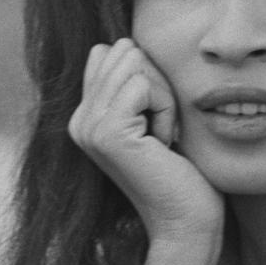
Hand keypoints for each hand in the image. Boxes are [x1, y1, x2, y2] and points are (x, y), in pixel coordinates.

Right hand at [68, 39, 223, 264]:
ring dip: (164, 98)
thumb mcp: (153, 116)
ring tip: (163, 138)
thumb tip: (114, 44)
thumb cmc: (181, 171)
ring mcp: (88, 128)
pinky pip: (144, 85)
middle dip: (158, 85)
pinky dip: (167, 109)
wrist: (187, 221)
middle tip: (163, 131)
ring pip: (136, 65)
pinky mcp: (107, 133)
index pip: (111, 52)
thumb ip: (132, 82)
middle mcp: (78, 121)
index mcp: (84, 116)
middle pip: (125, 53)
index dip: (149, 78)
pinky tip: (165, 143)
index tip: (156, 122)